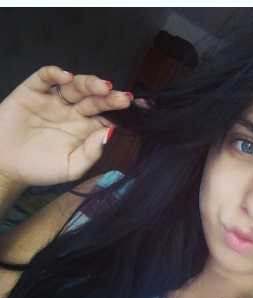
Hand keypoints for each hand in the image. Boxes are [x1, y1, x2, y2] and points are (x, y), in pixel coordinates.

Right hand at [0, 66, 131, 187]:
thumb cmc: (41, 169)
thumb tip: (110, 132)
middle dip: (109, 97)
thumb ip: (91, 152)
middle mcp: (73, 112)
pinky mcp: (32, 92)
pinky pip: (44, 78)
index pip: (108, 115)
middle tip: (122, 98)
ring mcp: (54, 100)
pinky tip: (66, 76)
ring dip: (89, 84)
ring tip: (102, 87)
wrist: (5, 167)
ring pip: (75, 86)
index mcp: (86, 128)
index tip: (139, 107)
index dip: (121, 110)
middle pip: (95, 99)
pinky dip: (55, 73)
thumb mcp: (71, 167)